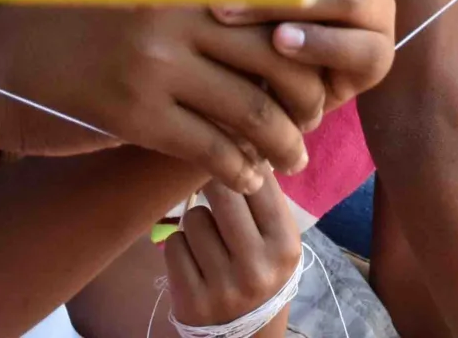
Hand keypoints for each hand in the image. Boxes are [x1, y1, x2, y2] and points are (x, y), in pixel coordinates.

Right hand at [0, 0, 316, 189]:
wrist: (3, 68)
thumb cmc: (81, 29)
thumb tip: (275, 8)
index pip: (272, 5)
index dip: (306, 42)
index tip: (318, 68)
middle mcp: (175, 13)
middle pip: (275, 56)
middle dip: (306, 95)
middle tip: (316, 118)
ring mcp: (155, 65)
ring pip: (251, 108)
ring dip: (282, 141)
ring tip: (291, 157)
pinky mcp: (136, 116)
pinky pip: (211, 147)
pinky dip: (239, 168)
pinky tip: (248, 178)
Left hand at [165, 177, 302, 331]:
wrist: (247, 333)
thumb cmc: (263, 270)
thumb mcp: (279, 240)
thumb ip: (265, 200)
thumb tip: (241, 139)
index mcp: (285, 246)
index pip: (257, 181)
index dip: (241, 165)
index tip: (235, 163)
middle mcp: (257, 268)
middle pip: (220, 192)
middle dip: (215, 189)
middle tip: (217, 198)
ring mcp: (223, 288)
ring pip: (193, 218)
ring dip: (196, 222)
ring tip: (209, 240)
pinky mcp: (191, 302)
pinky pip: (172, 245)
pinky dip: (179, 247)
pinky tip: (194, 260)